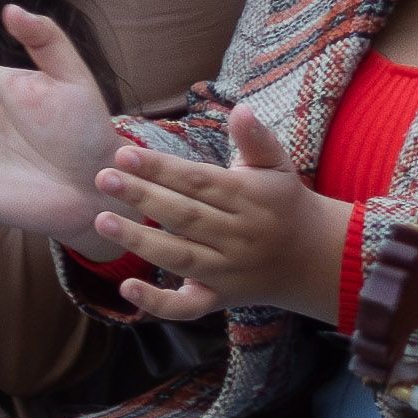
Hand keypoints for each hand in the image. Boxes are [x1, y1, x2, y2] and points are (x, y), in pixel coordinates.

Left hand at [91, 102, 348, 321]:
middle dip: (141, 197)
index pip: (197, 181)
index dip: (160, 168)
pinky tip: (126, 287)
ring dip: (139, 240)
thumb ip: (256, 138)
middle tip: (103, 179)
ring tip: (101, 222)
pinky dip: (157, 302)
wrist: (316, 259)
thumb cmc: (285, 203)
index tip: (124, 154)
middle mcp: (238, 236)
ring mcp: (228, 271)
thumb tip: (242, 109)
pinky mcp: (220, 299)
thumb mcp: (278, 165)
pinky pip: (187, 308)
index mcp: (249, 198)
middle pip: (184, 216)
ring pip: (179, 257)